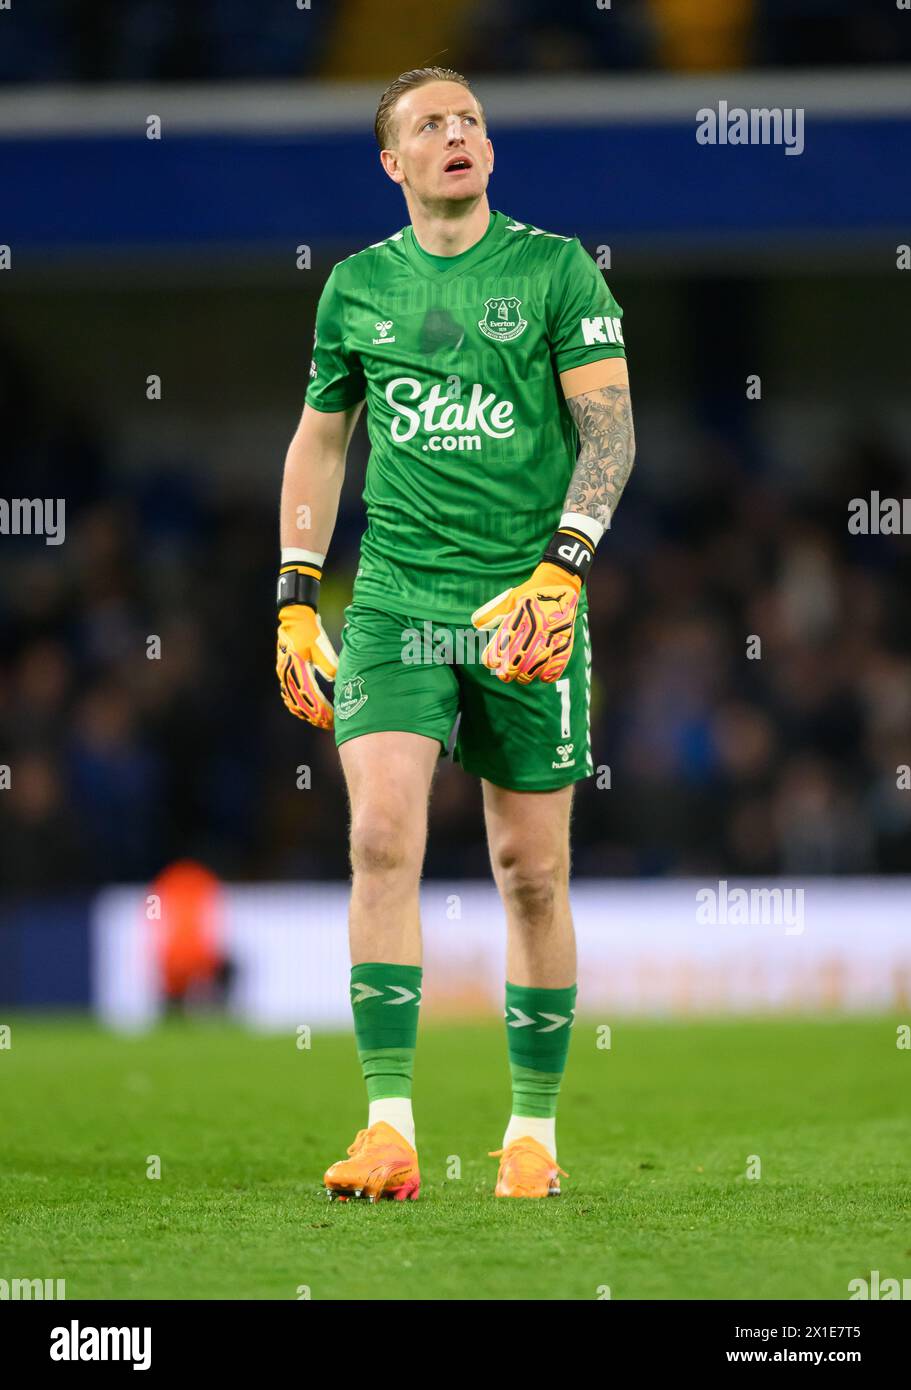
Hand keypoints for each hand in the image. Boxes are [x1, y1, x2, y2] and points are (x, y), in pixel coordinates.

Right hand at [276, 604, 337, 727]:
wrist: (293, 618)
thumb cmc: (309, 630)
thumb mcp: (321, 645)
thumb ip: (328, 664)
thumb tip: (335, 679)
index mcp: (297, 668)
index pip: (310, 697)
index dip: (322, 711)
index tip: (332, 718)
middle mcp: (288, 674)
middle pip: (301, 703)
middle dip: (315, 716)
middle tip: (329, 724)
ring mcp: (283, 674)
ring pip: (293, 701)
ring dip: (306, 713)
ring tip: (319, 720)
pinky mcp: (283, 672)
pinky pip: (287, 694)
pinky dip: (296, 705)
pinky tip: (303, 710)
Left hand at [470, 562, 580, 683]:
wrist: (559, 582)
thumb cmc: (531, 593)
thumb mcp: (510, 599)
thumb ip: (493, 612)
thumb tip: (476, 624)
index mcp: (519, 617)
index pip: (503, 644)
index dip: (495, 658)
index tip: (492, 664)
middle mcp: (535, 627)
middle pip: (518, 659)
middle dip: (509, 672)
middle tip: (505, 676)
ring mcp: (552, 634)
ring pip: (536, 665)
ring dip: (527, 675)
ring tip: (522, 678)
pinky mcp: (565, 639)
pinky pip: (557, 662)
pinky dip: (549, 673)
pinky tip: (542, 677)